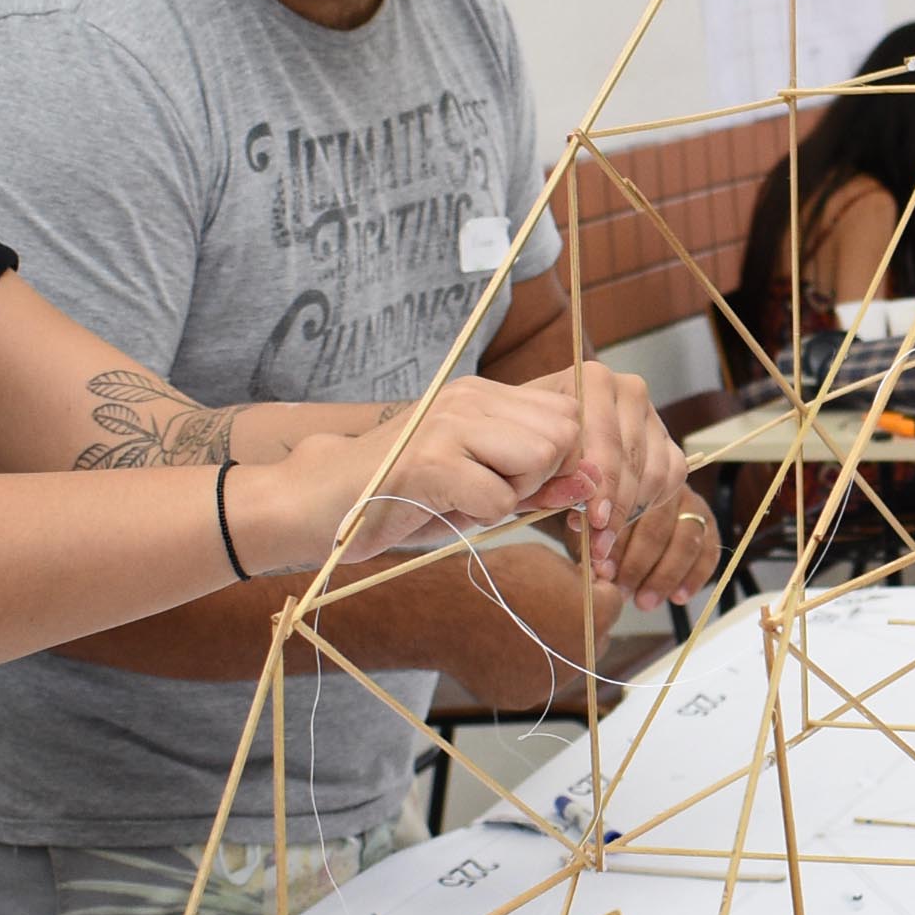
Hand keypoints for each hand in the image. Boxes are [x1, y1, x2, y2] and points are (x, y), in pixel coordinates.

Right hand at [236, 378, 589, 572]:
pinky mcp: (429, 461)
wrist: (319, 503)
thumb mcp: (478, 487)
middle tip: (495, 494)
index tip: (533, 490)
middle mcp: (470, 398)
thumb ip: (535, 482)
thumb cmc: (403, 498)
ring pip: (540, 457)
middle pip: (564, 435)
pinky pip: (500, 498)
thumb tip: (594, 484)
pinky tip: (442, 510)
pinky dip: (482, 519)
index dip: (566, 463)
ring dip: (515, 494)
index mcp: (483, 394)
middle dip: (545, 477)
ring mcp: (448, 424)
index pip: (569, 416)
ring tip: (468, 500)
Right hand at [447, 540, 642, 707]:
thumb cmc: (496, 577)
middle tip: (551, 607)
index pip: (613, 603)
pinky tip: (504, 647)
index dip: (595, 590)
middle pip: (595, 639)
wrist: (445, 611)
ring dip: (555, 648)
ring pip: (566, 664)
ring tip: (521, 627)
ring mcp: (554, 682)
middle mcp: (582, 655)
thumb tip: (589, 586)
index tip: (577, 585)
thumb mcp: (545, 559)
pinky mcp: (525, 698)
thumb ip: (576, 577)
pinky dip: (526, 667)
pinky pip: (535, 680)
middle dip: (582, 623)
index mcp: (595, 617)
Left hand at [524, 362, 716, 610]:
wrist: (537, 437)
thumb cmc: (525, 447)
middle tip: (598, 553)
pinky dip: (655, 527)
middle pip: (637, 462)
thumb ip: (548, 475)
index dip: (603, 484)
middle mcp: (632, 394)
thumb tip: (579, 507)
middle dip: (617, 513)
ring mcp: (655, 421)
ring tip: (608, 562)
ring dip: (636, 527)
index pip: (609, 438)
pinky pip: (675, 491)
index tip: (591, 523)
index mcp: (594, 381)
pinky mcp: (670, 451)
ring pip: (659, 479)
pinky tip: (637, 561)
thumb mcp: (525, 456)